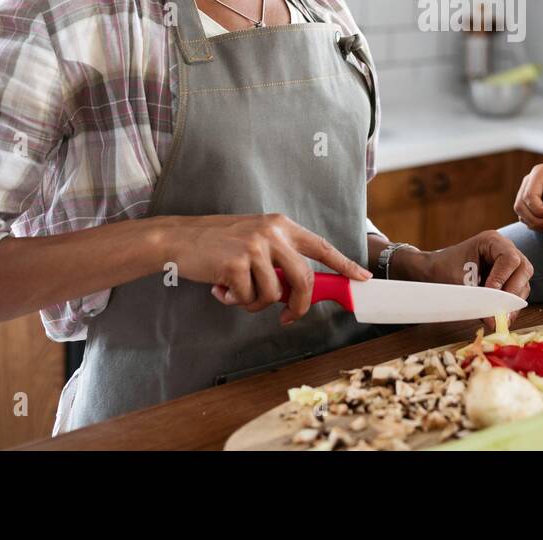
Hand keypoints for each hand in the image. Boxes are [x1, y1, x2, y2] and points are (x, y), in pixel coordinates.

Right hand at [160, 213, 369, 324]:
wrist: (181, 238)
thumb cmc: (219, 243)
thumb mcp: (256, 239)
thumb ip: (279, 258)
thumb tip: (300, 291)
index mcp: (282, 225)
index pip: (322, 246)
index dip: (344, 265)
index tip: (362, 278)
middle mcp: (273, 233)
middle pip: (304, 279)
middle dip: (298, 306)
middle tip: (287, 317)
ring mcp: (255, 247)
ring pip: (273, 295)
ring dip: (254, 303)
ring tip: (236, 291)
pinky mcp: (236, 264)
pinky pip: (248, 299)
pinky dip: (234, 301)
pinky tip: (221, 288)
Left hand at [393, 230, 532, 331]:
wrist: (433, 272)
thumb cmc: (442, 271)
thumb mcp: (458, 284)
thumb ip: (478, 300)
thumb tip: (495, 321)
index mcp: (491, 241)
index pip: (510, 259)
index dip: (503, 279)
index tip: (490, 294)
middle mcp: (504, 248)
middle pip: (523, 269)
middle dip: (513, 291)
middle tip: (500, 311)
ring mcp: (509, 263)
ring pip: (523, 281)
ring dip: (512, 301)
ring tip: (498, 316)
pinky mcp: (508, 277)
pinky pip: (517, 290)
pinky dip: (510, 304)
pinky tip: (499, 314)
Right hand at [513, 162, 542, 229]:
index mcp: (539, 173)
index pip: (529, 196)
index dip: (539, 210)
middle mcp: (529, 179)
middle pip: (520, 204)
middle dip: (533, 219)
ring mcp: (526, 188)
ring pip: (520, 210)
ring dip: (532, 222)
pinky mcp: (527, 197)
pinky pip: (524, 213)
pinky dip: (533, 221)